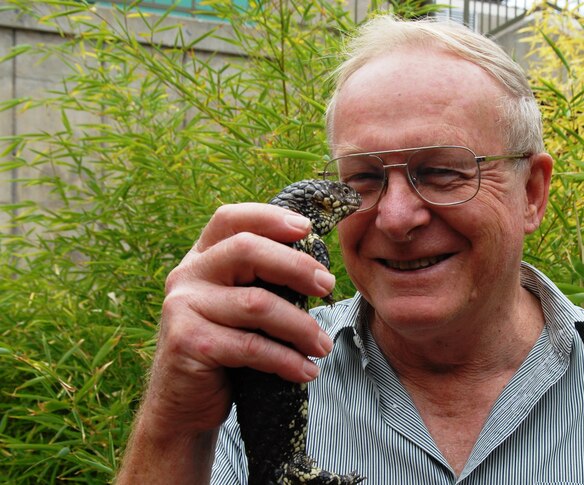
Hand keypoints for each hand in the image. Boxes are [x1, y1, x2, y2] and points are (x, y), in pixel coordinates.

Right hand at [117, 203, 334, 480]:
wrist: (183, 405)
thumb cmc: (225, 350)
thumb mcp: (241, 308)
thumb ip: (263, 282)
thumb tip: (319, 269)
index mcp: (201, 258)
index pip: (230, 219)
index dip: (269, 218)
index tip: (307, 229)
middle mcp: (186, 275)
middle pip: (247, 250)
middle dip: (296, 266)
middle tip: (328, 286)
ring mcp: (182, 307)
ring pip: (257, 303)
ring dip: (301, 326)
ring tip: (323, 346)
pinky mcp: (188, 342)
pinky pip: (250, 346)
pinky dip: (286, 360)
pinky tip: (306, 371)